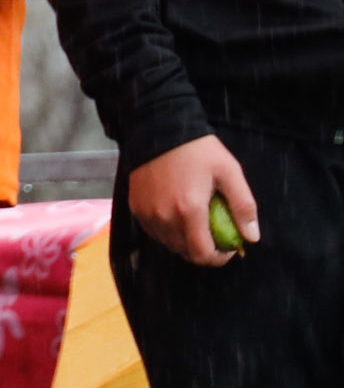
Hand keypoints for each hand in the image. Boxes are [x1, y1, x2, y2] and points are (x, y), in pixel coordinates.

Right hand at [130, 134, 257, 265]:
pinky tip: (177, 217)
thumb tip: (252, 237)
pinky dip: (168, 232)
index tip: (228, 250)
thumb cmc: (197, 150)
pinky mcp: (136, 206)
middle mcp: (165, 216)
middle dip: (203, 251)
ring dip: (185, 242)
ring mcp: (147, 213)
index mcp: (189, 210)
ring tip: (196, 226)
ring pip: (169, 244)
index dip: (218, 259)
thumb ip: (243, 206)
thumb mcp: (229, 172)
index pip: (202, 254)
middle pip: (185, 252)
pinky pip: (154, 231)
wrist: (158, 129)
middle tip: (215, 237)